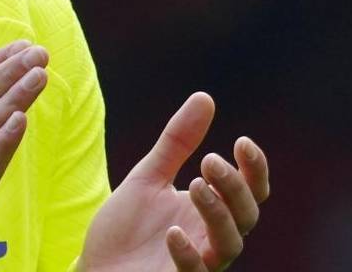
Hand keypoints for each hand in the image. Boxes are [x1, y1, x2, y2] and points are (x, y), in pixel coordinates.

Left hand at [78, 93, 269, 271]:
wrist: (97, 265)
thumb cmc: (128, 226)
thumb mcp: (149, 176)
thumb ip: (177, 142)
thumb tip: (205, 97)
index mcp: (210, 210)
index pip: (250, 191)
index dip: (254, 168)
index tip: (241, 141)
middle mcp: (212, 238)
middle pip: (246, 215)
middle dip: (233, 186)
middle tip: (210, 161)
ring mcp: (198, 263)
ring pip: (228, 245)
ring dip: (217, 214)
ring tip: (195, 184)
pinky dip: (189, 254)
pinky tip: (174, 233)